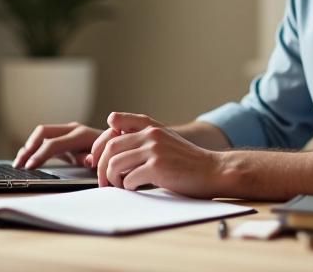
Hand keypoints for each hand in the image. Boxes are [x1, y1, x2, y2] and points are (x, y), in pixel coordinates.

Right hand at [13, 122, 103, 169]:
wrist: (118, 143)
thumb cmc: (111, 154)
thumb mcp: (104, 159)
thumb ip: (93, 159)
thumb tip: (88, 160)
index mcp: (81, 135)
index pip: (54, 143)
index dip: (40, 155)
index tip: (29, 167)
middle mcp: (72, 129)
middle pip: (43, 132)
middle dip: (29, 147)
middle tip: (19, 164)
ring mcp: (67, 131)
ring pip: (41, 133)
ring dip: (28, 147)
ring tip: (18, 163)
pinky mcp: (64, 136)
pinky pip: (45, 138)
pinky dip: (34, 147)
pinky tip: (26, 158)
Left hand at [94, 112, 223, 197]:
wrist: (213, 170)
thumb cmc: (188, 161)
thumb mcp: (165, 139)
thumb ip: (142, 137)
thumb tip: (111, 144)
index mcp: (151, 126)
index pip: (114, 123)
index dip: (101, 141)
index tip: (99, 157)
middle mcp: (151, 133)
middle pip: (110, 146)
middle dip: (101, 166)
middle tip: (104, 181)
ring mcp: (154, 149)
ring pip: (115, 163)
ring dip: (111, 178)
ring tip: (119, 186)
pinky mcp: (158, 167)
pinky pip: (128, 179)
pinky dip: (127, 187)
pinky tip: (135, 189)